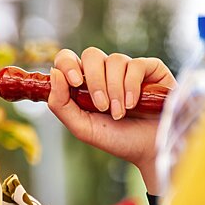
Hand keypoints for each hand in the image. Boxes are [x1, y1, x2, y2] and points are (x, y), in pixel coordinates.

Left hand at [47, 48, 175, 193]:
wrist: (151, 150)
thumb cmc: (118, 139)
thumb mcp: (82, 127)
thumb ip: (61, 104)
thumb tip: (54, 72)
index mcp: (85, 83)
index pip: (68, 59)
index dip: (68, 64)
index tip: (74, 82)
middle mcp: (106, 72)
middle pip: (91, 55)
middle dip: (95, 81)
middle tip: (102, 106)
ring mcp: (128, 68)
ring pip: (114, 60)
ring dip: (115, 89)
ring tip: (120, 112)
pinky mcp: (151, 69)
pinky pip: (136, 64)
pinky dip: (132, 85)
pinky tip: (134, 103)